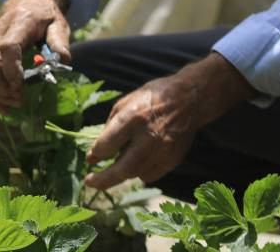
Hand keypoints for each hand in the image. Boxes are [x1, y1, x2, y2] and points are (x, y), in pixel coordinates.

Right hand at [0, 0, 70, 112]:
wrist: (29, 2)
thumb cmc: (46, 15)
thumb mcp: (59, 24)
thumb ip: (60, 41)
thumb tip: (63, 60)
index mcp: (19, 22)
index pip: (8, 47)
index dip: (11, 69)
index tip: (21, 88)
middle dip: (2, 86)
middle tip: (20, 100)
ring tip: (14, 105)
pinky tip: (2, 104)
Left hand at [83, 74, 198, 189]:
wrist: (189, 99)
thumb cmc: (153, 98)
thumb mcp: (126, 103)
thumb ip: (108, 129)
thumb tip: (92, 157)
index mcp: (133, 117)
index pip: (107, 145)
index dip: (96, 153)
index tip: (91, 157)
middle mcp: (148, 137)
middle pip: (121, 168)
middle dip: (102, 179)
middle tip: (90, 181)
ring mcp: (163, 151)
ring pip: (134, 174)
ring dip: (120, 173)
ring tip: (115, 165)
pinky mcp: (172, 160)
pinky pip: (148, 175)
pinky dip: (138, 171)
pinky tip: (137, 160)